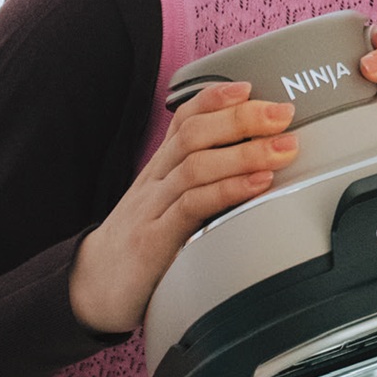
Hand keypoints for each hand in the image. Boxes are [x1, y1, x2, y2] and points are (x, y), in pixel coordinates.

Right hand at [68, 82, 298, 333]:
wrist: (93, 289)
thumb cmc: (139, 247)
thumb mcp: (167, 208)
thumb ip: (201, 187)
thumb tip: (254, 170)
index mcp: (159, 170)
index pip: (183, 120)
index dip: (215, 98)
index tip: (251, 87)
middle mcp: (154, 181)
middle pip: (194, 134)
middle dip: (241, 118)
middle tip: (283, 113)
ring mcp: (152, 208)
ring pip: (196, 165)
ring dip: (245, 152)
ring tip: (283, 148)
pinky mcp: (154, 240)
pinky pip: (192, 206)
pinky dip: (228, 190)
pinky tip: (257, 184)